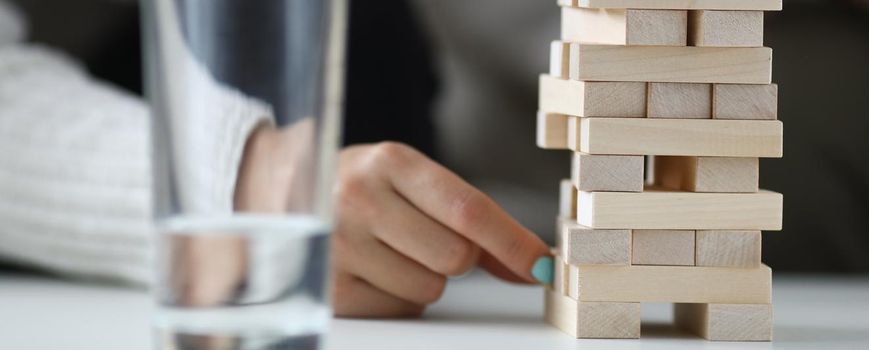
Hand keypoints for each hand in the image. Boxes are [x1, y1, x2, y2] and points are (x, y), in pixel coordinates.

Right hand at [330, 142, 550, 317]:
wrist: (277, 193)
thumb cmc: (361, 189)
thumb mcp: (409, 181)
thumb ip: (470, 219)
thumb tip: (532, 264)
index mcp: (390, 161)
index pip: (468, 208)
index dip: (512, 241)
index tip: (542, 264)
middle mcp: (359, 199)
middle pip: (456, 256)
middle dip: (454, 256)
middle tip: (420, 237)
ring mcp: (338, 246)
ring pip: (430, 288)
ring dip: (423, 279)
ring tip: (387, 251)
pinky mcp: (327, 288)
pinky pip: (400, 310)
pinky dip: (396, 298)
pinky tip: (370, 271)